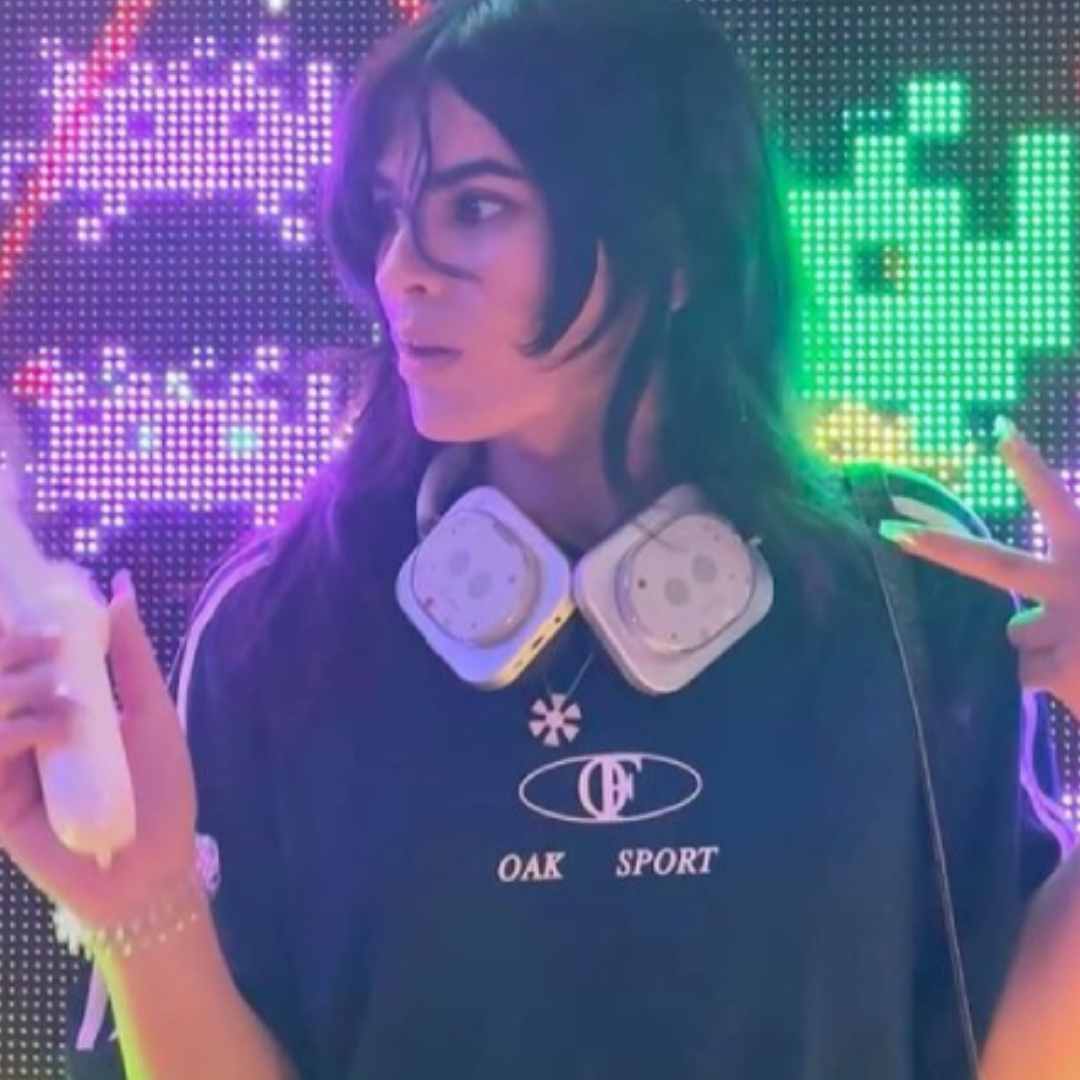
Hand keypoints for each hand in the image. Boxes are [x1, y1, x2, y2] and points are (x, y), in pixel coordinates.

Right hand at [0, 572, 198, 926]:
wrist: (156, 864)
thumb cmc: (159, 789)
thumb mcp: (149, 710)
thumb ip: (130, 653)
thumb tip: (120, 585)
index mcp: (51, 706)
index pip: (14, 659)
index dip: (15, 628)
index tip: (31, 604)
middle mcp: (22, 732)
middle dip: (10, 648)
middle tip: (45, 644)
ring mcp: (6, 767)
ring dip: (14, 688)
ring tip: (63, 697)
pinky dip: (14, 730)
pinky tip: (52, 728)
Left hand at [879, 419, 1079, 718]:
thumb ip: (1059, 585)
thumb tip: (1017, 615)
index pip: (1053, 500)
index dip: (1026, 463)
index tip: (998, 428)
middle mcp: (1075, 581)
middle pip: (992, 564)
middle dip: (938, 547)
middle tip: (888, 530)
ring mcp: (1065, 626)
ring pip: (1015, 633)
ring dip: (1041, 643)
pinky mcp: (1060, 671)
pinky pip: (1025, 675)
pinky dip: (1048, 682)